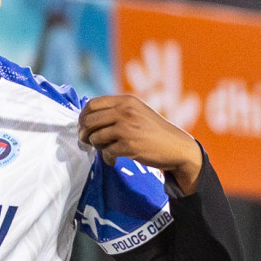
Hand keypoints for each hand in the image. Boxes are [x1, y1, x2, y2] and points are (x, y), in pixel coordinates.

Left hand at [78, 94, 203, 193]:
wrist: (177, 147)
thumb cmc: (154, 131)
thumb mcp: (137, 112)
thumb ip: (116, 111)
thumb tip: (86, 118)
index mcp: (126, 101)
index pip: (92, 104)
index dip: (83, 116)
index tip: (84, 127)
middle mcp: (125, 111)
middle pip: (89, 121)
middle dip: (84, 133)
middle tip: (88, 142)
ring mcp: (127, 128)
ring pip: (95, 137)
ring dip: (97, 147)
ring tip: (106, 150)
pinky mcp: (129, 145)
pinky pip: (106, 152)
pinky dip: (108, 158)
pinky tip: (114, 160)